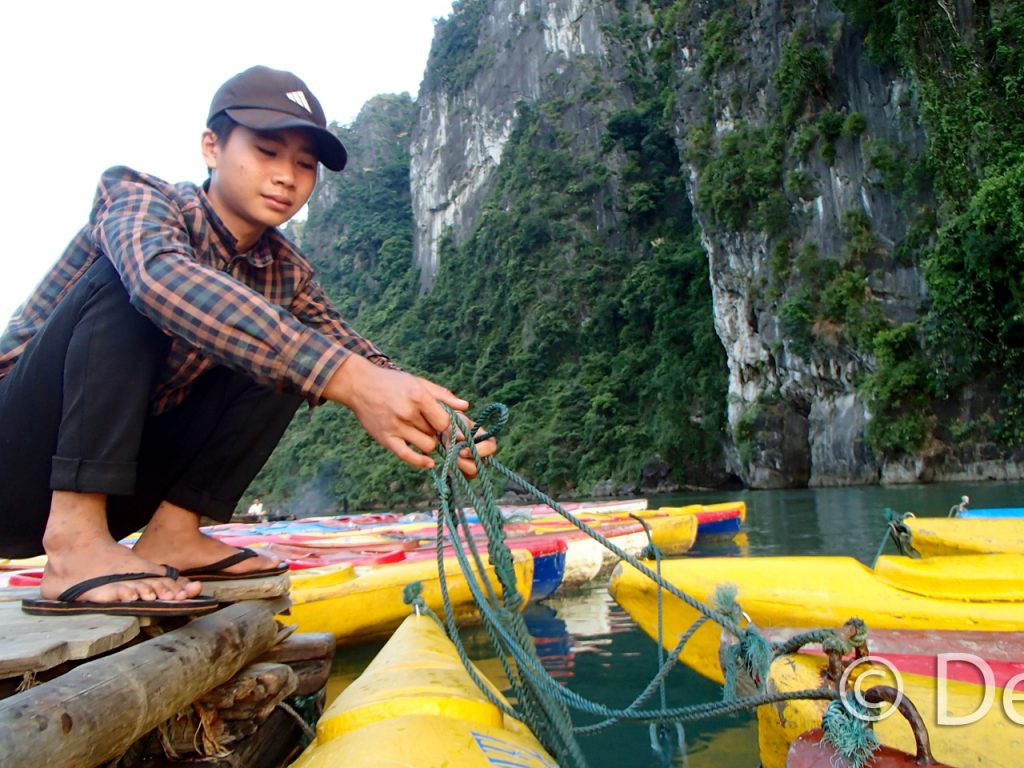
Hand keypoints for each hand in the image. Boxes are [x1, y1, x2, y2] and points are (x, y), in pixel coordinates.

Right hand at [324, 354, 471, 470]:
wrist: (358, 384)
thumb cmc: (392, 382)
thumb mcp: (418, 382)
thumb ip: (443, 395)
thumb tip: (465, 406)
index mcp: (418, 396)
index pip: (445, 420)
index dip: (450, 425)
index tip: (448, 424)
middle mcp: (408, 413)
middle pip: (437, 433)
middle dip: (438, 432)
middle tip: (433, 427)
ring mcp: (395, 427)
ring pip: (427, 446)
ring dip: (429, 442)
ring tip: (423, 433)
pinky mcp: (385, 438)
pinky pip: (407, 456)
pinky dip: (420, 461)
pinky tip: (428, 462)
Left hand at [447, 422, 497, 478]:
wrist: (446, 434)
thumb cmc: (455, 426)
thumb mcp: (456, 423)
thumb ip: (458, 429)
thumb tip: (461, 437)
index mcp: (487, 441)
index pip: (490, 448)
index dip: (478, 451)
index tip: (462, 450)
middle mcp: (485, 456)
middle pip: (478, 466)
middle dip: (462, 461)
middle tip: (451, 452)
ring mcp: (477, 466)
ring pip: (470, 474)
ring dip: (456, 464)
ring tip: (448, 452)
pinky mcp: (467, 474)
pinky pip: (461, 477)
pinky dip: (452, 469)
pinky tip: (448, 459)